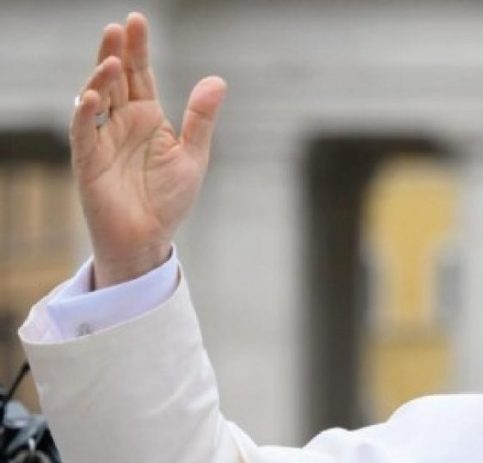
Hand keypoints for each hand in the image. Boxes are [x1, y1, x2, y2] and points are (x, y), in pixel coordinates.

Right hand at [72, 12, 226, 287]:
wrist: (149, 238)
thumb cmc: (168, 198)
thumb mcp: (193, 155)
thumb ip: (201, 118)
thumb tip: (217, 80)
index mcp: (147, 116)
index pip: (141, 74)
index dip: (138, 48)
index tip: (136, 20)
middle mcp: (121, 121)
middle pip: (116, 79)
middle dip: (115, 52)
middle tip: (118, 27)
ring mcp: (102, 139)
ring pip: (96, 99)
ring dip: (101, 79)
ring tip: (112, 61)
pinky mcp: (88, 160)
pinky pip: (83, 132)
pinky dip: (85, 113)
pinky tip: (92, 96)